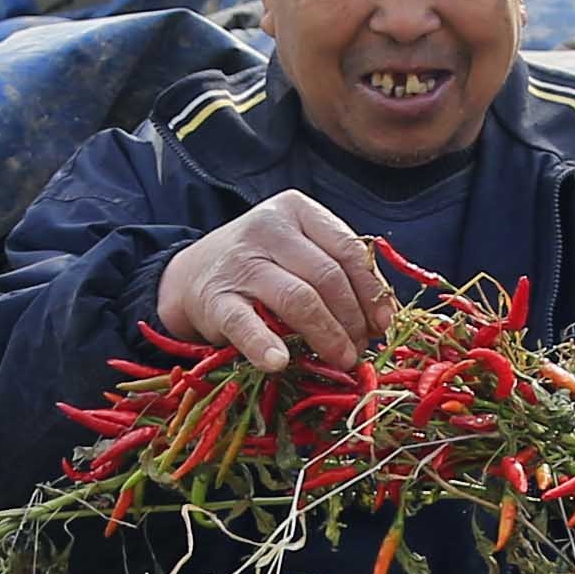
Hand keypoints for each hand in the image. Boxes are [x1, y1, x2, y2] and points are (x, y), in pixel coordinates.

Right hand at [151, 193, 387, 369]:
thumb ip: (338, 272)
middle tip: (359, 349)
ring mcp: (240, 262)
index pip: (347, 249)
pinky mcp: (215, 298)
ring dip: (327, 336)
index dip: (371, 291)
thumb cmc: (261, 264)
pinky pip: (245, 323)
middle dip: (351, 320)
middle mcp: (268, 229)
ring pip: (298, 299)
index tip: (383, 323)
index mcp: (297, 210)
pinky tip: (280, 363)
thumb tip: (381, 317)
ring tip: (341, 360)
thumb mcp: (298, 251)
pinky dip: (264, 345)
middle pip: (327, 277)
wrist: (191, 273)